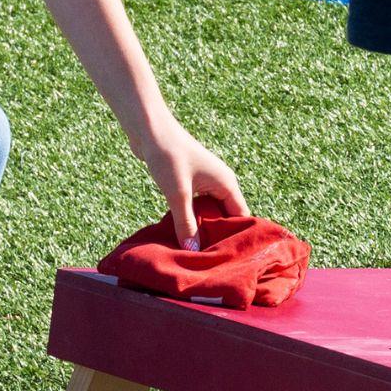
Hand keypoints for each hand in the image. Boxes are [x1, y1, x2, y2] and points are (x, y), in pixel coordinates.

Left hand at [132, 119, 247, 248]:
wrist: (149, 128)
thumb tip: (193, 251)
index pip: (242, 217)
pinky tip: (182, 235)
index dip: (237, 238)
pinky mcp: (190, 183)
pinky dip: (192, 220)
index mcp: (226, 183)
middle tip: (211, 261)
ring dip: (203, 229)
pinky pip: (197, 208)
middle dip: (218, 237)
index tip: (231, 260)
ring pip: (210, 213)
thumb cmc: (168, 154)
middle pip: (226, 218)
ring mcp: (205, 183)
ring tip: (197, 253)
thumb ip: (186, 223)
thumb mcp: (177, 193)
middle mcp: (220, 183)